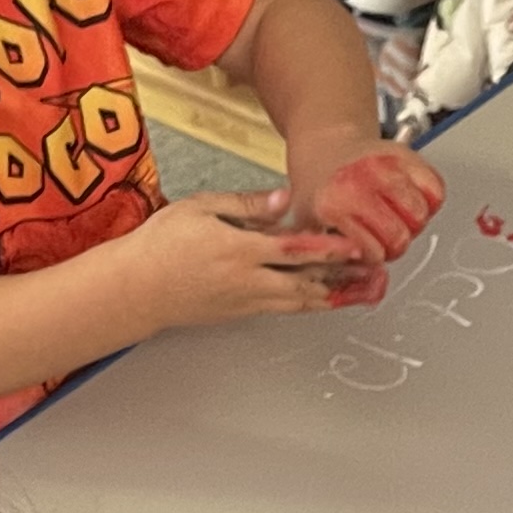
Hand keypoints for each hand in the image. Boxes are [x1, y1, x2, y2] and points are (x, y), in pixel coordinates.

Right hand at [125, 189, 373, 328]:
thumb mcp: (200, 208)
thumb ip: (245, 204)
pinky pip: (284, 308)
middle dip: (344, 279)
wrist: (135, 289)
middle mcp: (247, 281)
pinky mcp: (241, 313)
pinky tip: (326, 298)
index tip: (356, 246)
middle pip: (306, 282)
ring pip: (299, 301)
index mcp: (238, 250)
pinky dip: (309, 303)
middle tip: (376, 275)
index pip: (293, 249)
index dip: (329, 248)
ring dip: (334, 296)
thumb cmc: (161, 245)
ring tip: (363, 292)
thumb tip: (282, 199)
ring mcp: (245, 301)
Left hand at [279, 139, 443, 278]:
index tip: (367, 249)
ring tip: (395, 214)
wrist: (327, 148)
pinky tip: (409, 198)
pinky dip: (429, 199)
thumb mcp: (309, 224)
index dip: (374, 255)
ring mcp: (387, 167)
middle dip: (395, 243)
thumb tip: (354, 283)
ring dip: (412, 221)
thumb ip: (328, 254)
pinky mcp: (409, 156)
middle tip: (383, 232)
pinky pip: (436, 190)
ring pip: (421, 215)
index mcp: (334, 204)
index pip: (374, 252)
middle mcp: (361, 183)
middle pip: (402, 237)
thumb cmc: (321, 189)